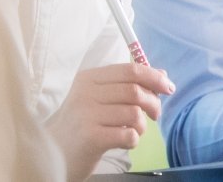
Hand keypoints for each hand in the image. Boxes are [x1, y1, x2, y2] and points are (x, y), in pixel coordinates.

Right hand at [47, 63, 175, 180]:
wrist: (54, 153)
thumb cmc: (81, 124)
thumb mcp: (99, 99)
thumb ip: (127, 85)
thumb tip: (162, 75)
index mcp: (88, 78)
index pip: (129, 70)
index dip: (153, 77)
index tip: (168, 88)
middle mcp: (86, 93)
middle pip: (134, 91)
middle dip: (153, 103)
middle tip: (155, 115)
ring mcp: (87, 115)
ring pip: (134, 114)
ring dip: (142, 125)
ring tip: (134, 131)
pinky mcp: (92, 137)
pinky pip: (128, 135)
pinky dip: (134, 140)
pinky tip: (124, 141)